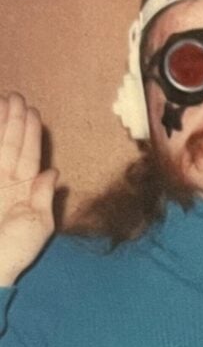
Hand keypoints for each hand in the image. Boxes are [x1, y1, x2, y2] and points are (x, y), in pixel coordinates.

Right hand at [0, 93, 57, 286]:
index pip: (29, 155)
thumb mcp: (37, 225)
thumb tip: (53, 172)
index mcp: (24, 189)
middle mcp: (5, 181)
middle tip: (15, 96)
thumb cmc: (14, 251)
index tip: (32, 111)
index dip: (30, 134)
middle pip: (9, 144)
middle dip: (13, 120)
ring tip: (2, 102)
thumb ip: (43, 197)